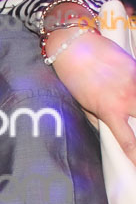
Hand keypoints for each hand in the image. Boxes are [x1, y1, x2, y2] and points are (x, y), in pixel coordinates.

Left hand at [47, 30, 135, 163]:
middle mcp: (128, 99)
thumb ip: (98, 117)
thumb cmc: (73, 76)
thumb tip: (107, 126)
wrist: (73, 45)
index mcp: (110, 112)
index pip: (129, 142)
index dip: (135, 158)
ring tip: (135, 115)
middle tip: (134, 132)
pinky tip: (134, 93)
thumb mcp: (83, 103)